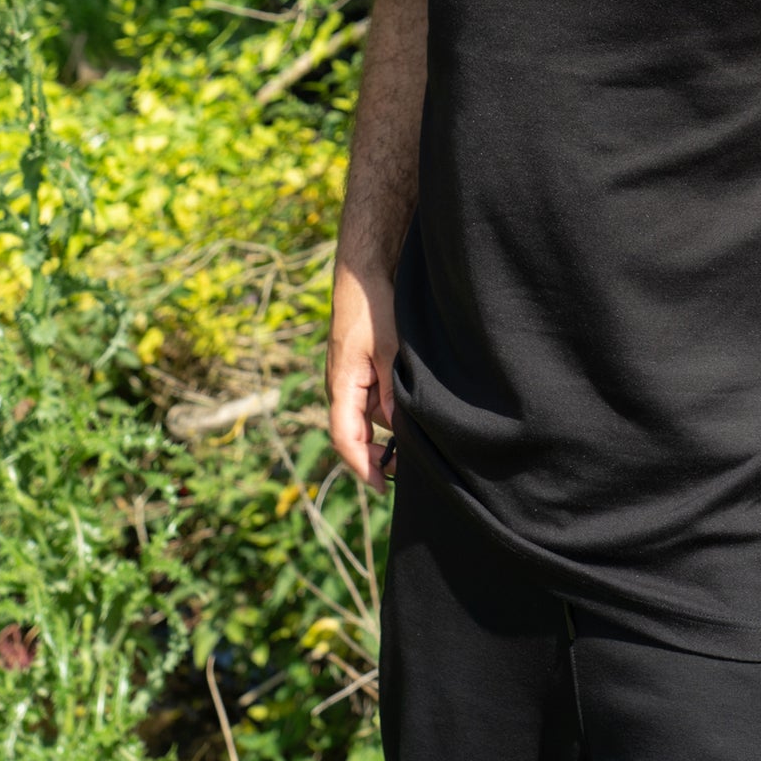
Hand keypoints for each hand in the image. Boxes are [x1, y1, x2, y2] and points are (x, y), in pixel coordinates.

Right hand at [327, 263, 397, 490]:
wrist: (364, 273)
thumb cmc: (373, 308)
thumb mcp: (388, 352)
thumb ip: (391, 393)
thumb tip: (397, 430)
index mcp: (341, 386)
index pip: (345, 439)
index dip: (363, 467)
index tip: (384, 488)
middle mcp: (342, 387)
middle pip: (357, 433)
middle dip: (379, 454)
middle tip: (409, 469)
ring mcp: (351, 378)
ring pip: (369, 417)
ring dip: (389, 428)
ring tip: (419, 437)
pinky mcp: (361, 369)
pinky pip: (373, 399)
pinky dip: (389, 409)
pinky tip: (411, 408)